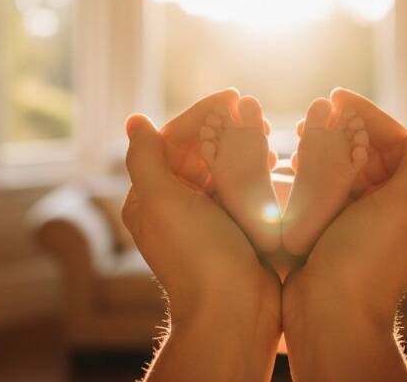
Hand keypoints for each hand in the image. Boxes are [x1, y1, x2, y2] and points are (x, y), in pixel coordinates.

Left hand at [122, 90, 280, 380]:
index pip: (172, 140)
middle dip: (224, 127)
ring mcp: (206, 217)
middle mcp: (175, 205)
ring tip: (264, 132)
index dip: (200, 115)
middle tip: (252, 110)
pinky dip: (254, 168)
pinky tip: (273, 160)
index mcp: (151, 197)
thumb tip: (134, 120)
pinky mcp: (234, 228)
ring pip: (222, 167)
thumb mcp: (162, 201)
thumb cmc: (195, 254)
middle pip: (198, 151)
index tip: (231, 96)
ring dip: (241, 144)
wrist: (234, 309)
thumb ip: (146, 158)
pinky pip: (241, 187)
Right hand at [283, 89, 406, 381]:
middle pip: (369, 154)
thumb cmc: (371, 258)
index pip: (397, 143)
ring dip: (325, 148)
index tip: (337, 96)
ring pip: (344, 170)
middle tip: (315, 113)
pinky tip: (292, 162)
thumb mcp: (406, 204)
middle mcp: (391, 209)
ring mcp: (359, 221)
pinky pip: (323, 191)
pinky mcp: (330, 232)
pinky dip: (311, 172)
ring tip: (302, 132)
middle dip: (344, 129)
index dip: (368, 116)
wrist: (331, 313)